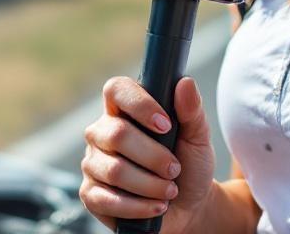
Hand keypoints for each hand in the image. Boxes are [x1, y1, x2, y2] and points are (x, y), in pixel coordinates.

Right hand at [80, 76, 215, 232]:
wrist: (189, 207)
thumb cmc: (189, 166)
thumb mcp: (198, 137)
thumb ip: (192, 110)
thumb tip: (185, 83)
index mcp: (124, 110)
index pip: (117, 90)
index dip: (139, 104)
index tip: (166, 125)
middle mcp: (103, 132)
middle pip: (117, 134)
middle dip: (154, 156)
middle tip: (174, 168)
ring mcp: (94, 163)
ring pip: (114, 170)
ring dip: (150, 185)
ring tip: (169, 191)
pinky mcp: (91, 195)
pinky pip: (107, 200)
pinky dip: (138, 207)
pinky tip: (156, 206)